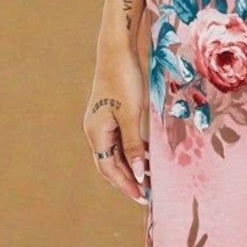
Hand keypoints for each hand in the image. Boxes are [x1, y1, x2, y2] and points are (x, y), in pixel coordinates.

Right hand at [85, 49, 148, 204]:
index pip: (108, 168)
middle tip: (149, 193)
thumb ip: (133, 146)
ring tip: (151, 178)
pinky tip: (149, 156)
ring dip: (132, 166)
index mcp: (96, 132)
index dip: (124, 184)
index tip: (142, 196)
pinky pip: (123, 140)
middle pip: (111, 163)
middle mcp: (97, 130)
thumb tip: (138, 174)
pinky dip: (134, 151)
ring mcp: (105, 121)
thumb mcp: (131, 116)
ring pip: (118, 153)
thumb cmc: (124, 80)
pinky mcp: (115, 113)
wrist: (120, 50)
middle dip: (129, 179)